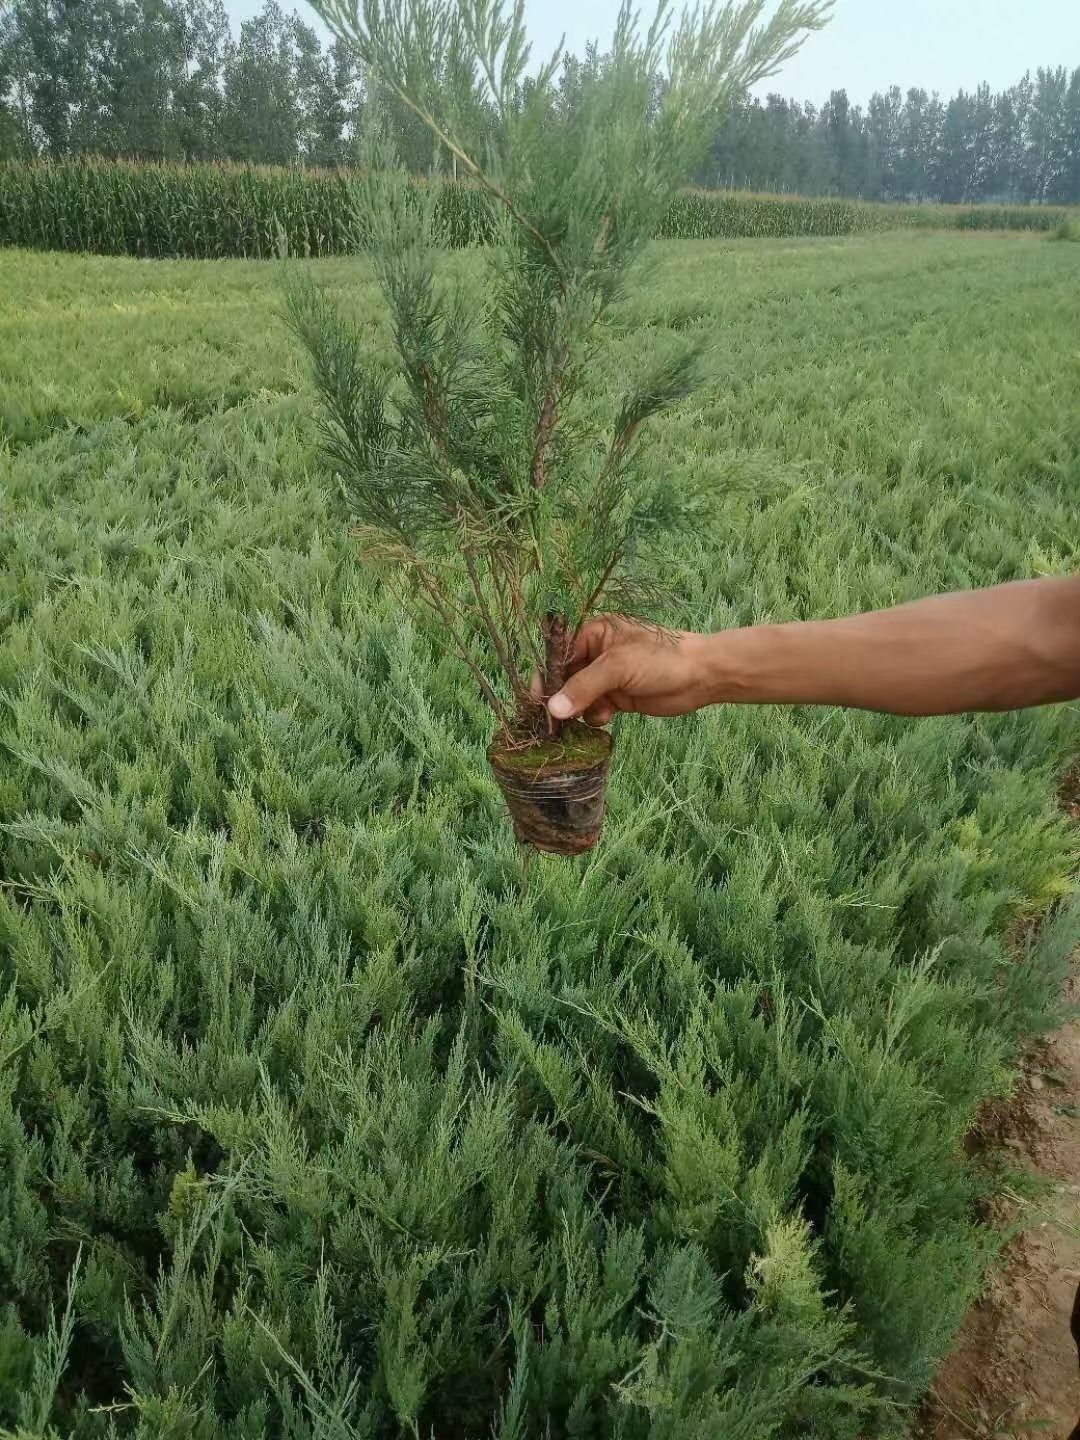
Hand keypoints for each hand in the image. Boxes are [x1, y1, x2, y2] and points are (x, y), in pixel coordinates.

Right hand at [546, 617, 718, 725]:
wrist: (700, 676)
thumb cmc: (660, 659)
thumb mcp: (617, 667)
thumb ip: (583, 687)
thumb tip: (553, 710)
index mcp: (594, 633)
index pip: (559, 655)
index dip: (547, 676)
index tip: (536, 700)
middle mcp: (597, 654)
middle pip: (565, 679)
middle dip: (561, 699)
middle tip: (553, 721)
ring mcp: (607, 677)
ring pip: (578, 698)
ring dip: (579, 710)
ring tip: (585, 717)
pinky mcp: (618, 697)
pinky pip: (594, 710)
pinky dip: (595, 716)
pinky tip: (607, 717)